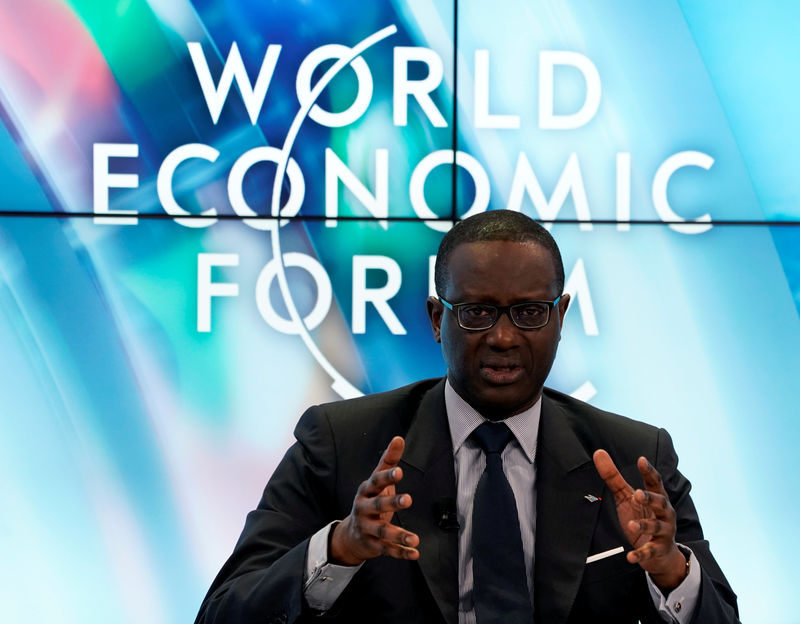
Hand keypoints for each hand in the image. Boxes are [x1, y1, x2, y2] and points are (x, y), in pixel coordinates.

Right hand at [330, 436, 419, 564]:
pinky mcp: (373, 546)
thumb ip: (389, 461)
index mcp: (366, 491)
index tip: (399, 471)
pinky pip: (387, 550)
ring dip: (399, 535)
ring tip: (414, 538)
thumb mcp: (376, 481)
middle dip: (392, 503)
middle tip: (408, 499)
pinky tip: (414, 553)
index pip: (376, 482)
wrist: (350, 534)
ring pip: (383, 532)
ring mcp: (367, 528)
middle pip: (378, 506)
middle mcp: (363, 509)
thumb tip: (399, 438)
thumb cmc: (370, 500)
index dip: (387, 477)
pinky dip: (401, 553)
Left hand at [592, 449, 687, 590]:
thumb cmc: (642, 517)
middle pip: (661, 503)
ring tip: (632, 525)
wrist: (660, 553)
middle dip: (650, 498)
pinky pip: (651, 552)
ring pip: (657, 527)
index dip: (649, 471)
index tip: (641, 460)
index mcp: (656, 498)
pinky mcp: (659, 550)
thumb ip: (613, 477)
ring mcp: (664, 532)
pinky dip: (641, 554)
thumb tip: (598, 453)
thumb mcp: (626, 497)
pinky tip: (630, 556)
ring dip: (645, 525)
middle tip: (637, 494)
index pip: (655, 482)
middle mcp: (665, 513)